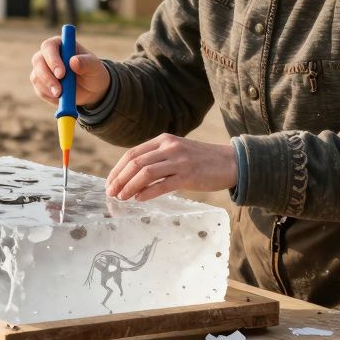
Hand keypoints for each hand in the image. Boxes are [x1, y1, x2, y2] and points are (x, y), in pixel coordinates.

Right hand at [29, 35, 109, 106]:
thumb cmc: (93, 73)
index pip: (49, 47)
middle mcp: (48, 54)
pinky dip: (48, 95)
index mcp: (61, 44)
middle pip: (38, 61)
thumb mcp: (94, 67)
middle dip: (47, 76)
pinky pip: (39, 89)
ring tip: (61, 95)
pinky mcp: (40, 83)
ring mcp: (42, 69)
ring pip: (36, 76)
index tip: (61, 74)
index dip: (52, 59)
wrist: (91, 89)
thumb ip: (86, 63)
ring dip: (47, 87)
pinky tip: (59, 97)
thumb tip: (73, 61)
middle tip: (59, 90)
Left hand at [105, 134, 237, 200]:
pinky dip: (147, 193)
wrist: (230, 162)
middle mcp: (169, 147)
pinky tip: (139, 199)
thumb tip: (133, 180)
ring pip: (145, 172)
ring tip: (122, 198)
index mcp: (163, 140)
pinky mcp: (189, 175)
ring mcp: (179, 160)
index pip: (132, 153)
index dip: (117, 169)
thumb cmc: (201, 160)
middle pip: (135, 162)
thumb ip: (157, 160)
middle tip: (111, 192)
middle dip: (119, 179)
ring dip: (130, 187)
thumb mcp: (176, 152)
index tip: (110, 182)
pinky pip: (163, 184)